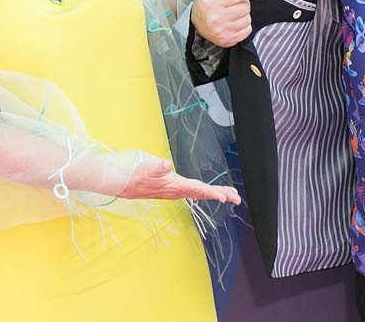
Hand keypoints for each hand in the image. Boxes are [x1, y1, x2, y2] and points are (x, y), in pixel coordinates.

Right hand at [119, 156, 240, 203]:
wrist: (127, 185)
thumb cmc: (137, 175)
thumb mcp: (147, 168)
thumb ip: (158, 166)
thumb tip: (167, 164)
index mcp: (176, 186)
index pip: (197, 190)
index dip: (211, 193)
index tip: (224, 198)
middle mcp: (179, 191)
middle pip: (204, 193)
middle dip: (221, 195)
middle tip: (237, 199)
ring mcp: (178, 191)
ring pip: (202, 193)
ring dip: (217, 194)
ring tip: (232, 196)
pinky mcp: (176, 189)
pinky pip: (196, 191)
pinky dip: (208, 192)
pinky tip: (214, 193)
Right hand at [191, 0, 269, 46]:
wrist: (196, 20)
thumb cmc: (208, 2)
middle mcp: (217, 16)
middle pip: (246, 7)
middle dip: (243, 4)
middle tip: (233, 4)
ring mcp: (222, 30)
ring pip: (248, 19)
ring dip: (243, 15)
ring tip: (231, 13)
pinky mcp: (227, 40)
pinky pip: (247, 31)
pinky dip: (244, 26)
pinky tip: (233, 23)